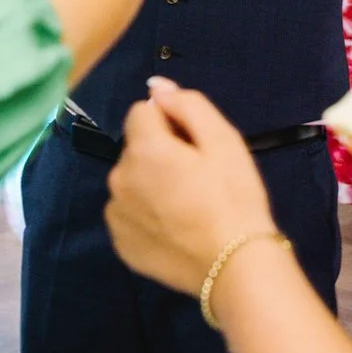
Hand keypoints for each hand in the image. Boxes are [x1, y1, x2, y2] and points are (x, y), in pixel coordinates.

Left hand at [106, 79, 278, 297]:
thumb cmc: (234, 198)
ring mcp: (117, 214)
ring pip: (131, 180)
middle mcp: (119, 178)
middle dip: (160, 152)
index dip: (171, 122)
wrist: (234, 266)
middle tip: (197, 177)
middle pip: (136, 147)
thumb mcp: (223, 140)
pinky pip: (129, 212)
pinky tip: (174, 227)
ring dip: (150, 183)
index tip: (196, 147)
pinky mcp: (121, 244)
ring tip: (187, 205)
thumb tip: (157, 86)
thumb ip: (187, 105)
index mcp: (143, 149)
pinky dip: (146, 213)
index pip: (142, 111)